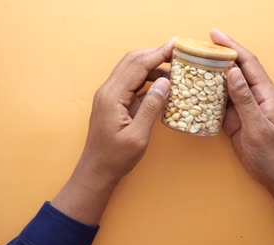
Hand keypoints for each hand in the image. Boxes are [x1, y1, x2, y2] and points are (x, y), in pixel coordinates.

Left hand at [52, 40, 172, 223]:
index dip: (158, 53)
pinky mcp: (113, 102)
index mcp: (112, 96)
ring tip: (174, 71)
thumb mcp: (138, 136)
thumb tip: (165, 82)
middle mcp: (108, 90)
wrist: (96, 170)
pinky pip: (131, 83)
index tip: (176, 45)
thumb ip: (151, 107)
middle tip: (178, 53)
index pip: (137, 65)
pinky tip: (161, 85)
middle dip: (155, 54)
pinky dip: (147, 79)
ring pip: (131, 70)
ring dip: (152, 66)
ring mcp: (109, 95)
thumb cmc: (116, 158)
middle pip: (132, 61)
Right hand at [211, 29, 273, 222]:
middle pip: (234, 71)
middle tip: (197, 49)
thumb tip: (232, 73)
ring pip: (225, 88)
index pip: (247, 64)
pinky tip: (196, 94)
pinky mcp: (235, 121)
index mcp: (265, 94)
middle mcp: (254, 97)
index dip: (232, 48)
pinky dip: (208, 98)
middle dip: (218, 58)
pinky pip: (220, 105)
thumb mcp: (259, 127)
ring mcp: (244, 109)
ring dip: (210, 77)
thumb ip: (245, 100)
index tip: (215, 35)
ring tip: (192, 68)